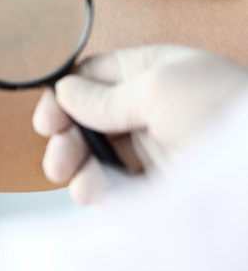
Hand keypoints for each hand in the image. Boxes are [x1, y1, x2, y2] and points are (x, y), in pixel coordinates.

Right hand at [32, 44, 247, 203]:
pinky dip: (102, 195)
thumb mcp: (159, 89)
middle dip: (67, 141)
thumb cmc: (223, 111)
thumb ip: (105, 95)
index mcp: (148, 72)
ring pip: (95, 157)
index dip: (63, 97)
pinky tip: (101, 198)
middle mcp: (146, 108)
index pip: (90, 78)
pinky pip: (115, 188)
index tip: (47, 122)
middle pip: (85, 121)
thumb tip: (63, 92)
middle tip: (59, 162)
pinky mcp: (156, 185)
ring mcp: (151, 148)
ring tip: (81, 187)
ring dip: (79, 171)